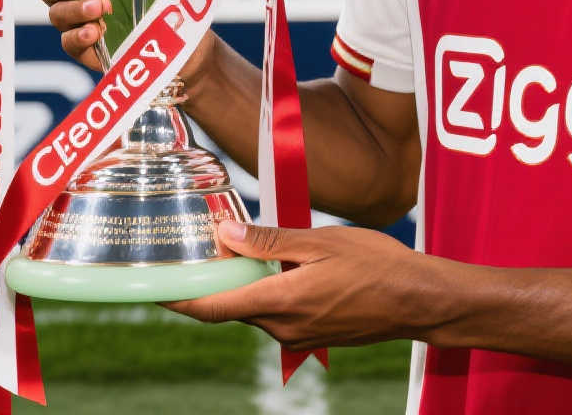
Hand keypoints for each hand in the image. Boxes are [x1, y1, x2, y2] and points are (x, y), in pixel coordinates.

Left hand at [163, 222, 453, 351]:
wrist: (421, 301)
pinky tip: (278, 264)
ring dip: (243, 282)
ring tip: (239, 246)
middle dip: (212, 279)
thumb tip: (225, 236)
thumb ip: (271, 241)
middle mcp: (282, 328)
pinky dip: (265, 290)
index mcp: (280, 302)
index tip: (151, 285)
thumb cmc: (378, 265)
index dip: (176, 298)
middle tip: (197, 245)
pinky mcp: (312, 335)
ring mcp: (297, 336)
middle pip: (229, 305)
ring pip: (253, 307)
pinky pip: (275, 312)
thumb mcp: (322, 241)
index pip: (211, 306)